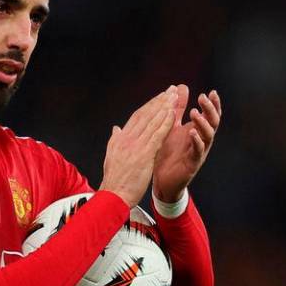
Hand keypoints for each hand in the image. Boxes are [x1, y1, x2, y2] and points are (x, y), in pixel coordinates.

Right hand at [99, 87, 176, 207]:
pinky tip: (173, 114)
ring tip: (174, 97)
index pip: (137, 117)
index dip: (149, 106)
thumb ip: (115, 140)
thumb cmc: (114, 180)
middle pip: (145, 115)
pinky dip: (165, 123)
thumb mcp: (111, 156)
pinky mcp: (144, 154)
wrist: (113, 195)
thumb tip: (116, 128)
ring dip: (164, 108)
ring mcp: (135, 145)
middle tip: (170, 91)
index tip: (159, 97)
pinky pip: (157, 135)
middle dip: (159, 101)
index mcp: (120, 139)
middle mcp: (127, 138)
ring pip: (152, 122)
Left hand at [153, 85, 221, 201]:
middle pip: (213, 122)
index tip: (212, 92)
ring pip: (208, 136)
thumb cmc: (169, 152)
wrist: (162, 179)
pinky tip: (192, 133)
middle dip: (210, 109)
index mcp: (197, 131)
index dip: (213, 104)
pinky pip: (198, 152)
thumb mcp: (172, 126)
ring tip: (194, 113)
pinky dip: (197, 142)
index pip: (210, 115)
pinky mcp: (193, 164)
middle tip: (203, 98)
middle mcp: (202, 140)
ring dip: (203, 123)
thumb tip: (182, 86)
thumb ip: (178, 108)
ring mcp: (199, 152)